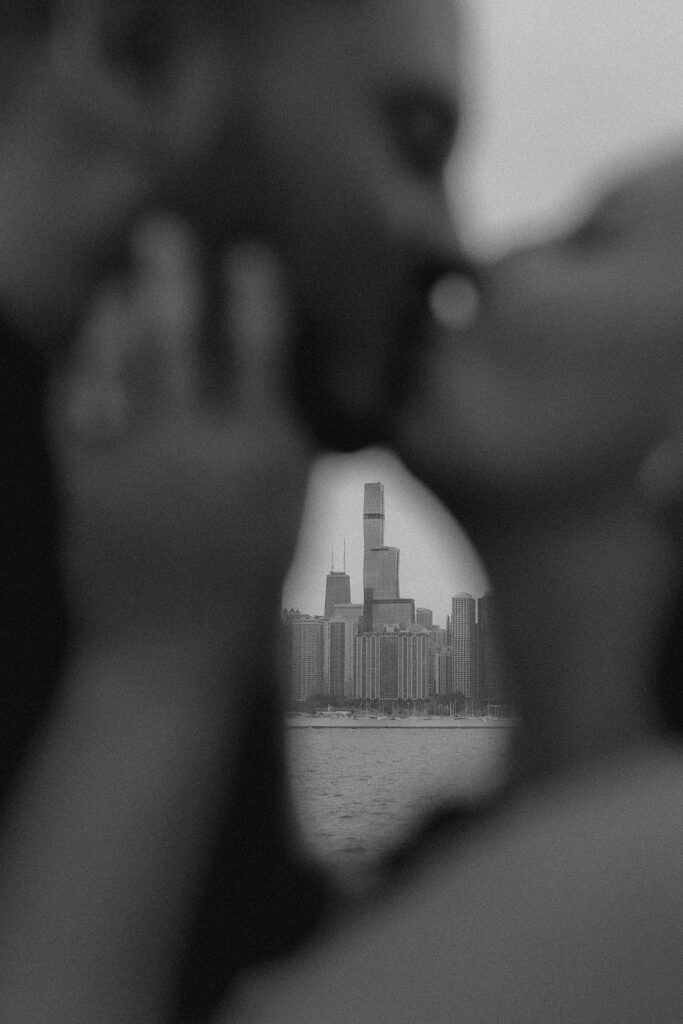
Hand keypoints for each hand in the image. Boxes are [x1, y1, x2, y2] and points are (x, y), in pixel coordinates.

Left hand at [49, 219, 310, 677]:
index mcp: (256, 454)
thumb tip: (281, 383)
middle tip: (161, 230)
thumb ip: (286, 444)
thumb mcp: (291, 517)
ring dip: (117, 313)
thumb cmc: (247, 589)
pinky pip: (74, 410)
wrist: (170, 655)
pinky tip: (81, 344)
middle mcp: (194, 448)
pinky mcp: (85, 484)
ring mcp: (134, 463)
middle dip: (170, 276)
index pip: (259, 352)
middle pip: (178, 341)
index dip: (254, 295)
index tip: (249, 254)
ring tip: (119, 280)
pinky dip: (76, 370)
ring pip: (118, 364)